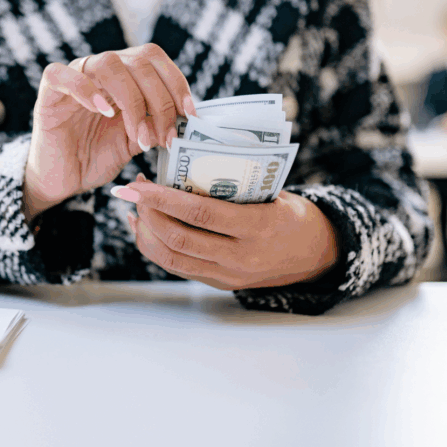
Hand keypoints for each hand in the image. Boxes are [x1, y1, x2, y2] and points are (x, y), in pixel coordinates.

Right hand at [23, 44, 195, 221]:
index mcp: (124, 77)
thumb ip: (156, 126)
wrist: (61, 179)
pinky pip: (61, 74)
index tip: (190, 115)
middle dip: (160, 100)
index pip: (154, 59)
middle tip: (165, 136)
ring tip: (137, 135)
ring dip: (131, 100)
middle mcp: (101, 71)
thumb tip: (186, 120)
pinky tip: (103, 112)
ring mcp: (74, 77)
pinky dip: (85, 89)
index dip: (176, 82)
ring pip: (108, 63)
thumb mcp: (135, 143)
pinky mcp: (49, 93)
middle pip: (138, 61)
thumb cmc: (96, 158)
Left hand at [112, 178, 338, 290]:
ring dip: (146, 233)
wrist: (314, 255)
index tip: (139, 184)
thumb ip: (234, 185)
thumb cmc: (290, 213)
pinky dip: (155, 248)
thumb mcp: (271, 193)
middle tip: (132, 191)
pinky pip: (178, 267)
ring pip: (172, 259)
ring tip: (135, 209)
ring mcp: (228, 275)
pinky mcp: (219, 283)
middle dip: (147, 214)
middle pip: (179, 239)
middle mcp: (241, 257)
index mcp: (258, 227)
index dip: (164, 199)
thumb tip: (185, 163)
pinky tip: (144, 229)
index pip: (200, 214)